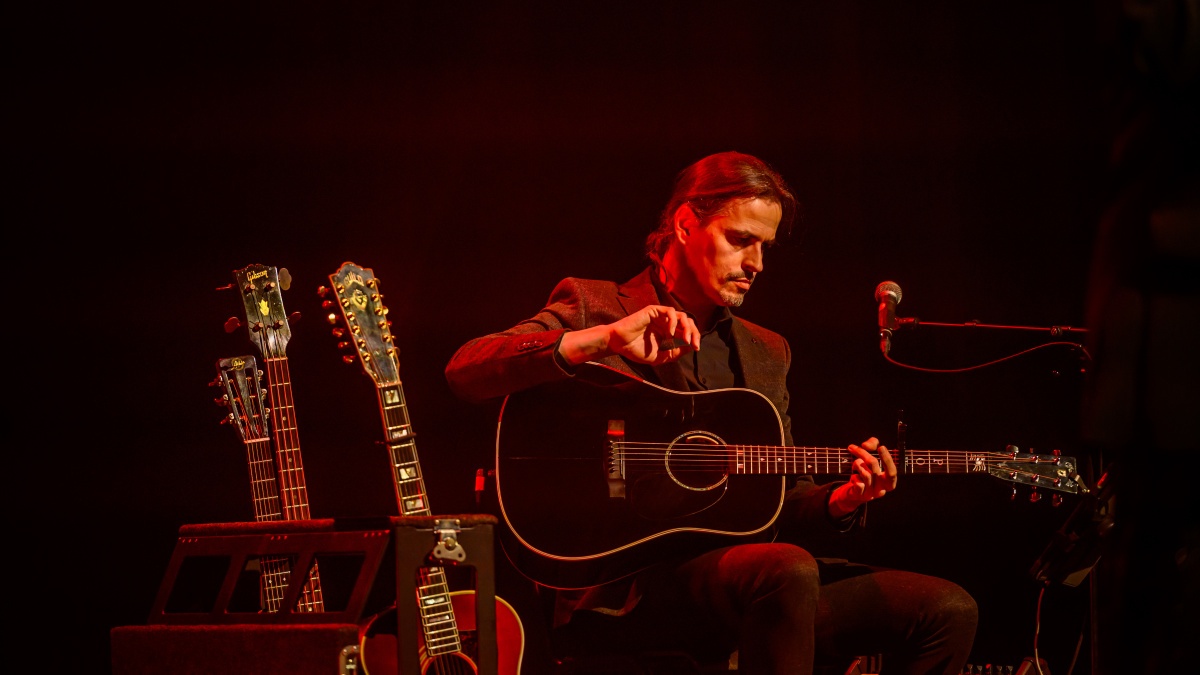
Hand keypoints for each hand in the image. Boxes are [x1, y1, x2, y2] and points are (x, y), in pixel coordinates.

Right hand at [560, 305, 700, 365]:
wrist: (619, 345)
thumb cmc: (636, 350)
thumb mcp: (660, 356)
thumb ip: (675, 352)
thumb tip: (691, 347)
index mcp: (669, 333)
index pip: (687, 331)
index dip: (694, 338)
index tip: (696, 348)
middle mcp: (666, 323)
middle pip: (688, 322)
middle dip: (694, 332)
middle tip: (693, 343)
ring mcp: (660, 316)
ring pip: (681, 315)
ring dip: (687, 327)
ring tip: (685, 339)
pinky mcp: (654, 310)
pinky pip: (670, 311)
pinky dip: (674, 321)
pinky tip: (670, 333)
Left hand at [828, 437, 897, 517]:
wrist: (853, 492)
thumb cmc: (865, 472)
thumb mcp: (870, 455)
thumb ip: (872, 445)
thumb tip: (866, 445)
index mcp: (888, 481)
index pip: (891, 471)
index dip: (887, 459)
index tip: (881, 447)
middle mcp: (882, 489)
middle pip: (874, 466)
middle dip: (863, 454)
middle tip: (852, 447)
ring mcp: (871, 494)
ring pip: (865, 473)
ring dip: (857, 464)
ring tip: (855, 464)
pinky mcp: (860, 496)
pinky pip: (858, 482)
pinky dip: (854, 476)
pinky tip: (854, 477)